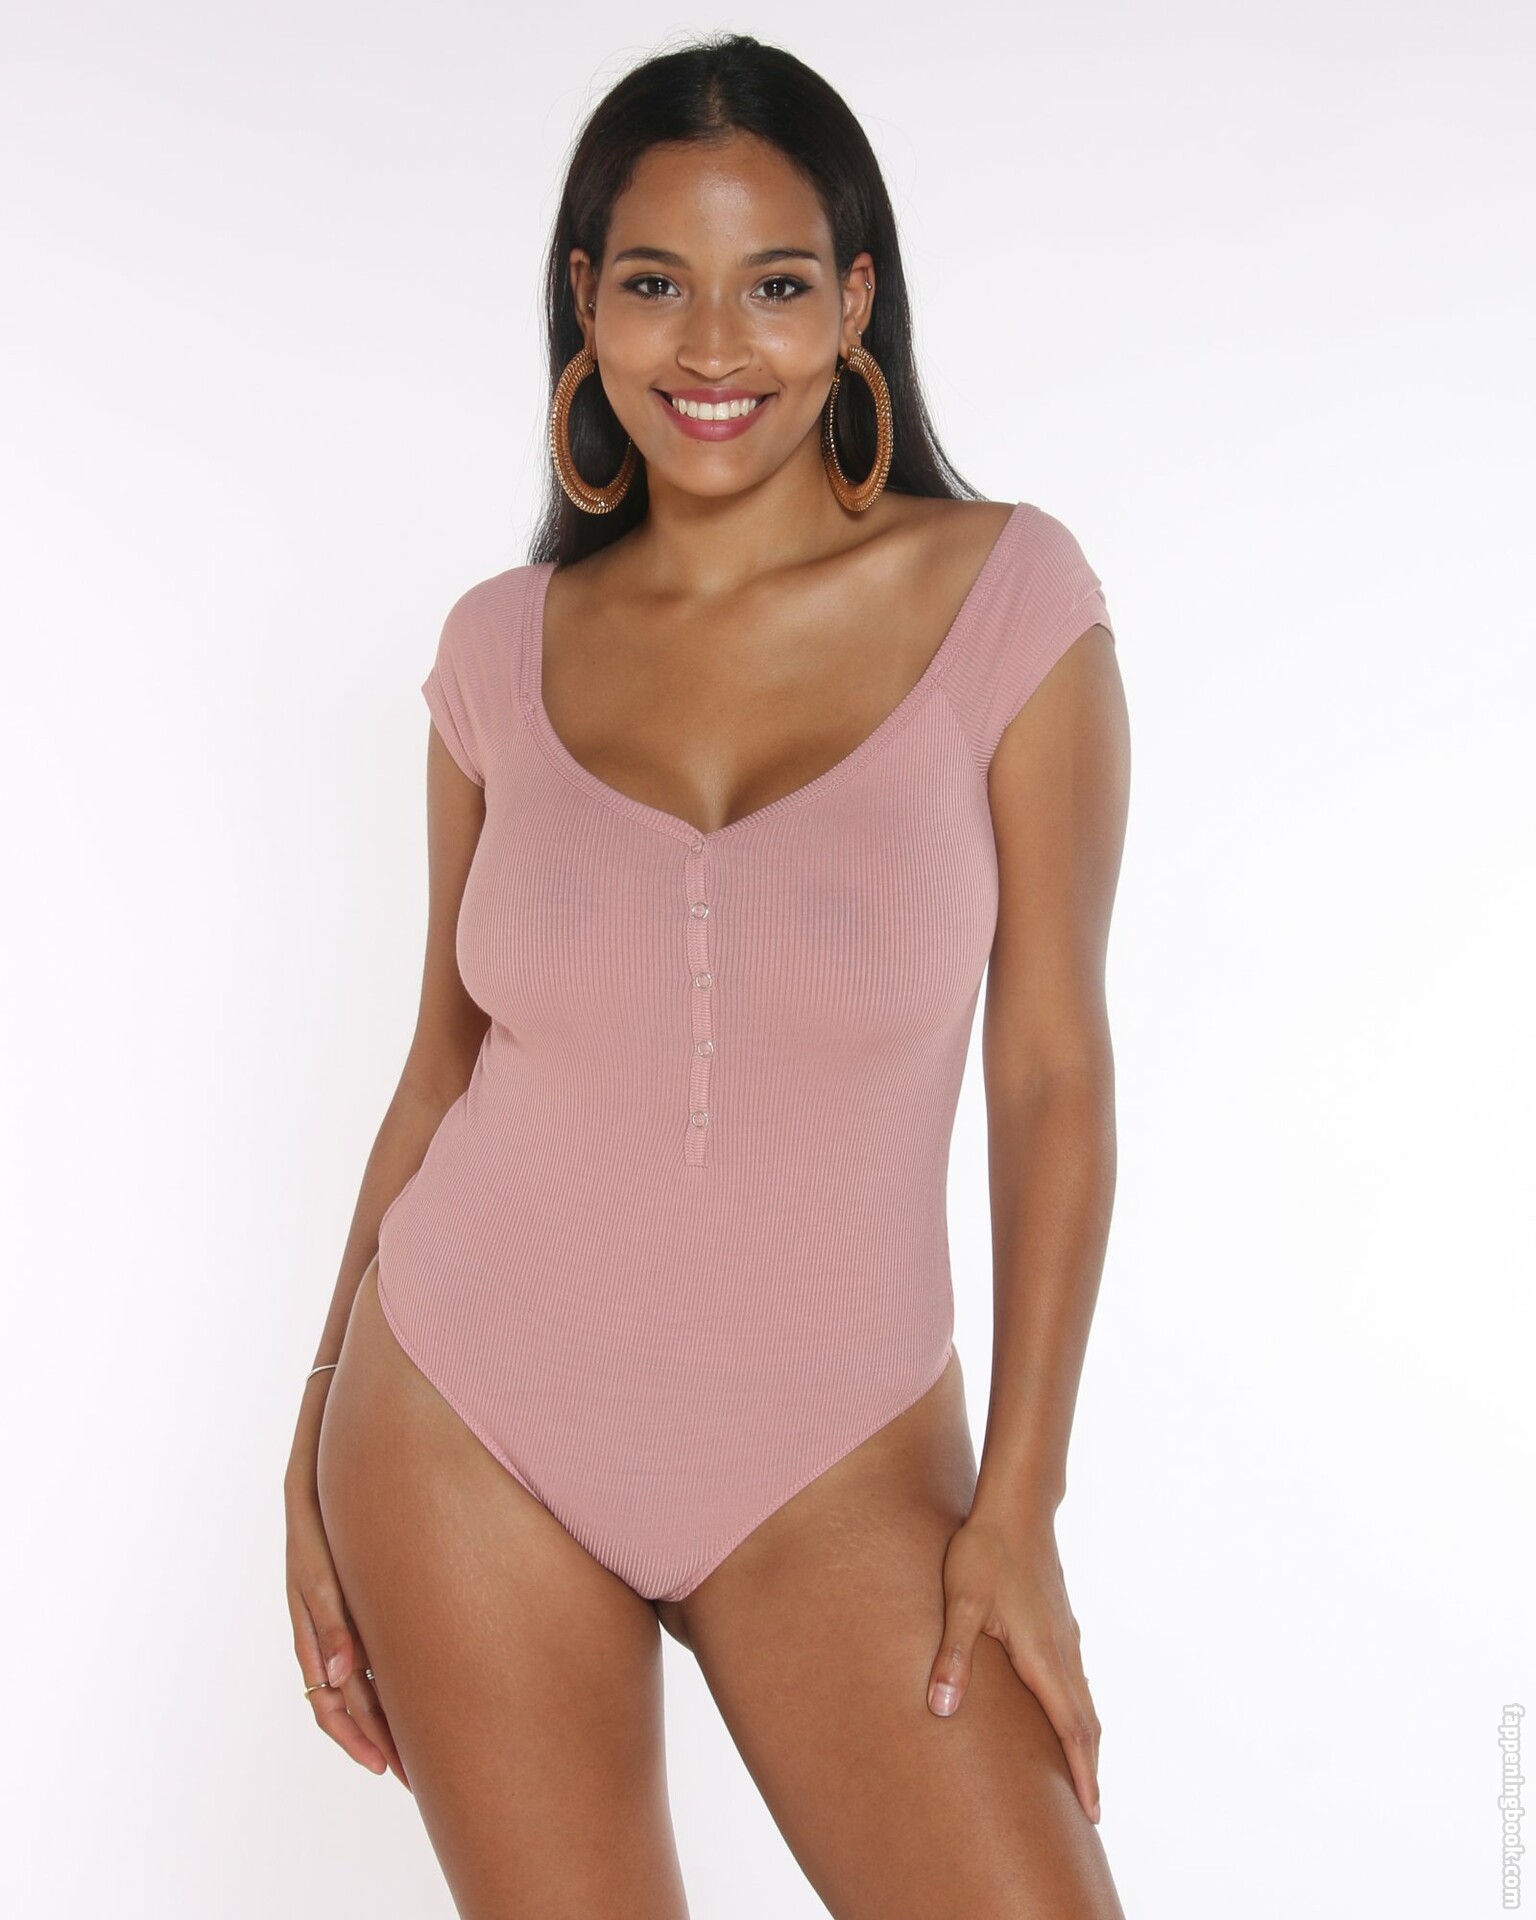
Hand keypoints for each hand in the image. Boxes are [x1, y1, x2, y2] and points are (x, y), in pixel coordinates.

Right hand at [285, 1469, 409, 1790]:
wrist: (327, 1472)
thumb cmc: (319, 1518)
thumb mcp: (316, 1568)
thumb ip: (327, 1620)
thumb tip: (337, 1679)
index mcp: (312, 1633)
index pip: (330, 1704)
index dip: (357, 1738)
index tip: (386, 1765)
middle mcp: (327, 1635)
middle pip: (349, 1705)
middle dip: (379, 1741)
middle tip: (418, 1776)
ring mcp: (343, 1621)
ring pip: (362, 1685)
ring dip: (387, 1719)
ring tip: (425, 1749)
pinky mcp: (361, 1601)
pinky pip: (375, 1654)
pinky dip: (392, 1681)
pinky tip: (424, 1689)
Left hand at [925, 1510, 1100, 1823]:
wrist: (1015, 1506)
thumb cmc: (984, 1552)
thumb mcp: (961, 1604)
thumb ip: (954, 1656)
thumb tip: (943, 1710)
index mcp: (1043, 1654)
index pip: (1071, 1727)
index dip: (1082, 1771)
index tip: (1093, 1811)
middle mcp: (1063, 1649)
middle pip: (1086, 1720)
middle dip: (1089, 1766)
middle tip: (1091, 1811)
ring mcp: (1065, 1633)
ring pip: (1084, 1697)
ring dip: (1085, 1738)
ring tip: (1080, 1769)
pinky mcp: (1060, 1619)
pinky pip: (1076, 1676)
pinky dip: (1078, 1707)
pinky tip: (1064, 1708)